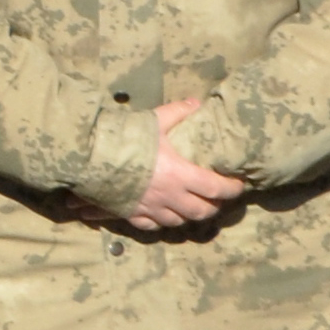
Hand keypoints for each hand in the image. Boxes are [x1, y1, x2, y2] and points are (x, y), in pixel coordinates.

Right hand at [124, 96, 249, 233]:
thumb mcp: (155, 120)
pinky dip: (163, 221)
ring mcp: (151, 208)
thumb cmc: (126, 139)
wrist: (91, 157)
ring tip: (192, 206)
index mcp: (180, 174)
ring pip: (180, 221)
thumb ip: (178, 112)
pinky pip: (153, 226)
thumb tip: (197, 103)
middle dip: (213, 206)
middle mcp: (170, 197)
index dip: (232, 188)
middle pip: (202, 211)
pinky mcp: (133, 214)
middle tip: (216, 198)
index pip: (216, 188)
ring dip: (189, 215)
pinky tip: (164, 214)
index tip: (238, 184)